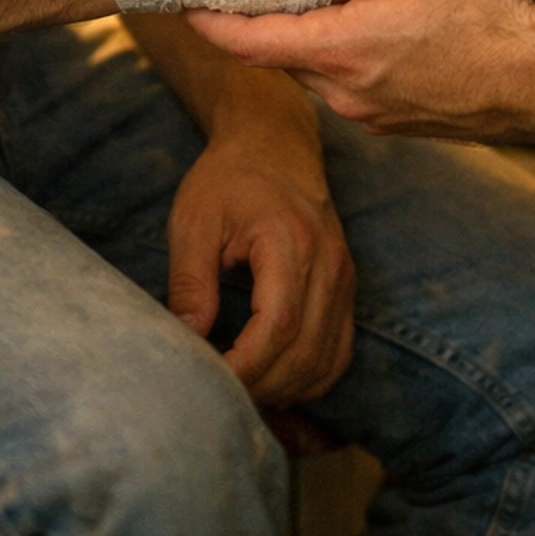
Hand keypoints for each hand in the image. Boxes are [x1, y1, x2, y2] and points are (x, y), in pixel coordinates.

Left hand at [166, 103, 356, 405]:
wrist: (274, 143)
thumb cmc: (228, 178)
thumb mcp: (194, 220)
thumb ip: (190, 281)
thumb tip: (188, 341)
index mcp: (290, 242)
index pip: (277, 327)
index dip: (245, 366)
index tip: (209, 381)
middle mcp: (329, 265)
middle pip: (304, 353)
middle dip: (260, 386)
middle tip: (216, 393)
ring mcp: (344, 279)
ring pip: (326, 362)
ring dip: (284, 390)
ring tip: (240, 389)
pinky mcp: (346, 289)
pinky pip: (338, 352)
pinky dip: (308, 378)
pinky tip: (271, 379)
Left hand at [194, 0, 534, 142]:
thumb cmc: (490, 19)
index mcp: (341, 52)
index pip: (245, 42)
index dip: (206, 16)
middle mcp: (346, 93)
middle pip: (277, 53)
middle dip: (255, 16)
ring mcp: (372, 112)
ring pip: (314, 64)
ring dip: (300, 29)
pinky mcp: (397, 117)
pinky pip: (348, 77)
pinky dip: (337, 45)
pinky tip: (356, 12)